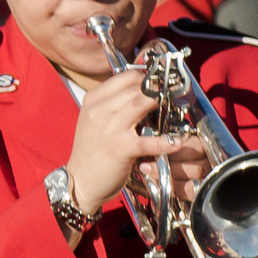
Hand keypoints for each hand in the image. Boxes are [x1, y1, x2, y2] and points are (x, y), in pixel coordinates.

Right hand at [63, 66, 202, 215]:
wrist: (79, 180)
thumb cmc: (93, 150)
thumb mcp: (96, 120)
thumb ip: (114, 104)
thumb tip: (143, 90)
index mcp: (93, 100)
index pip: (125, 76)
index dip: (148, 76)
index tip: (161, 82)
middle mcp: (99, 110)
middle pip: (135, 87)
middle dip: (159, 87)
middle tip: (176, 92)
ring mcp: (109, 129)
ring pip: (140, 103)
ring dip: (163, 102)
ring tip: (178, 106)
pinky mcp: (120, 148)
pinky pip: (148, 141)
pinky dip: (166, 141)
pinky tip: (178, 141)